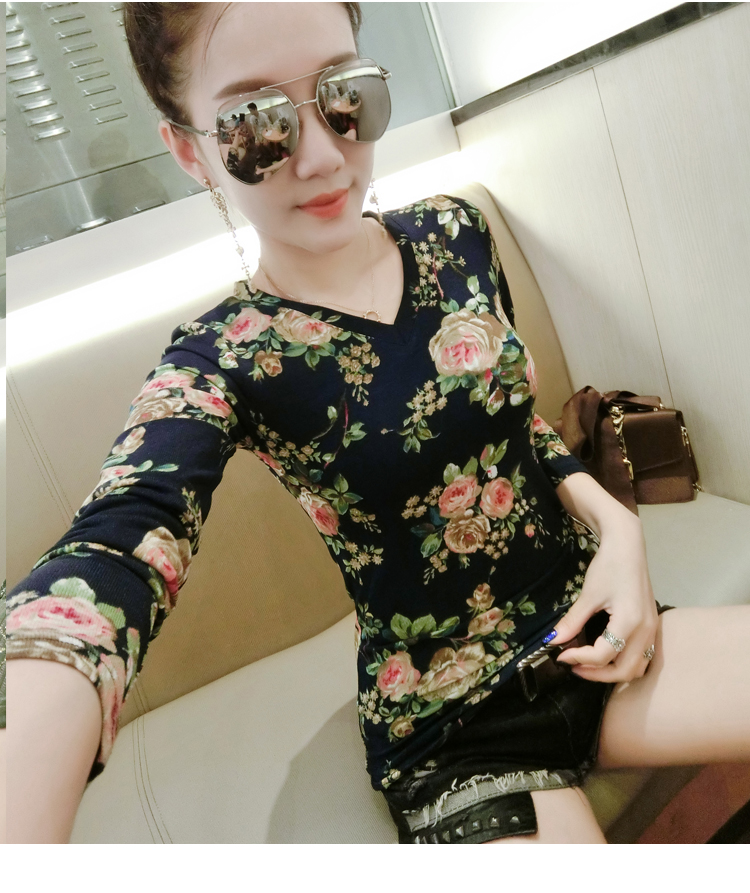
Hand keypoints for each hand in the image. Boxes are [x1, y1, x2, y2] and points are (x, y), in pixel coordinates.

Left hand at [551, 520, 658, 682]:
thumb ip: (572, 621)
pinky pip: (642, 656)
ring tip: (589, 664)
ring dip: (613, 673)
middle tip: (574, 666)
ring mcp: (652, 629)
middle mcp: (646, 631)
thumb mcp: (588, 595)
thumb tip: (552, 641)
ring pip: (637, 668)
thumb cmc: (609, 566)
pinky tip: (606, 656)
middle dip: (597, 674)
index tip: (561, 655)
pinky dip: (624, 663)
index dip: (579, 659)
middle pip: (625, 670)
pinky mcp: (651, 626)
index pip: (604, 655)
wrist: (628, 546)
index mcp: (630, 622)